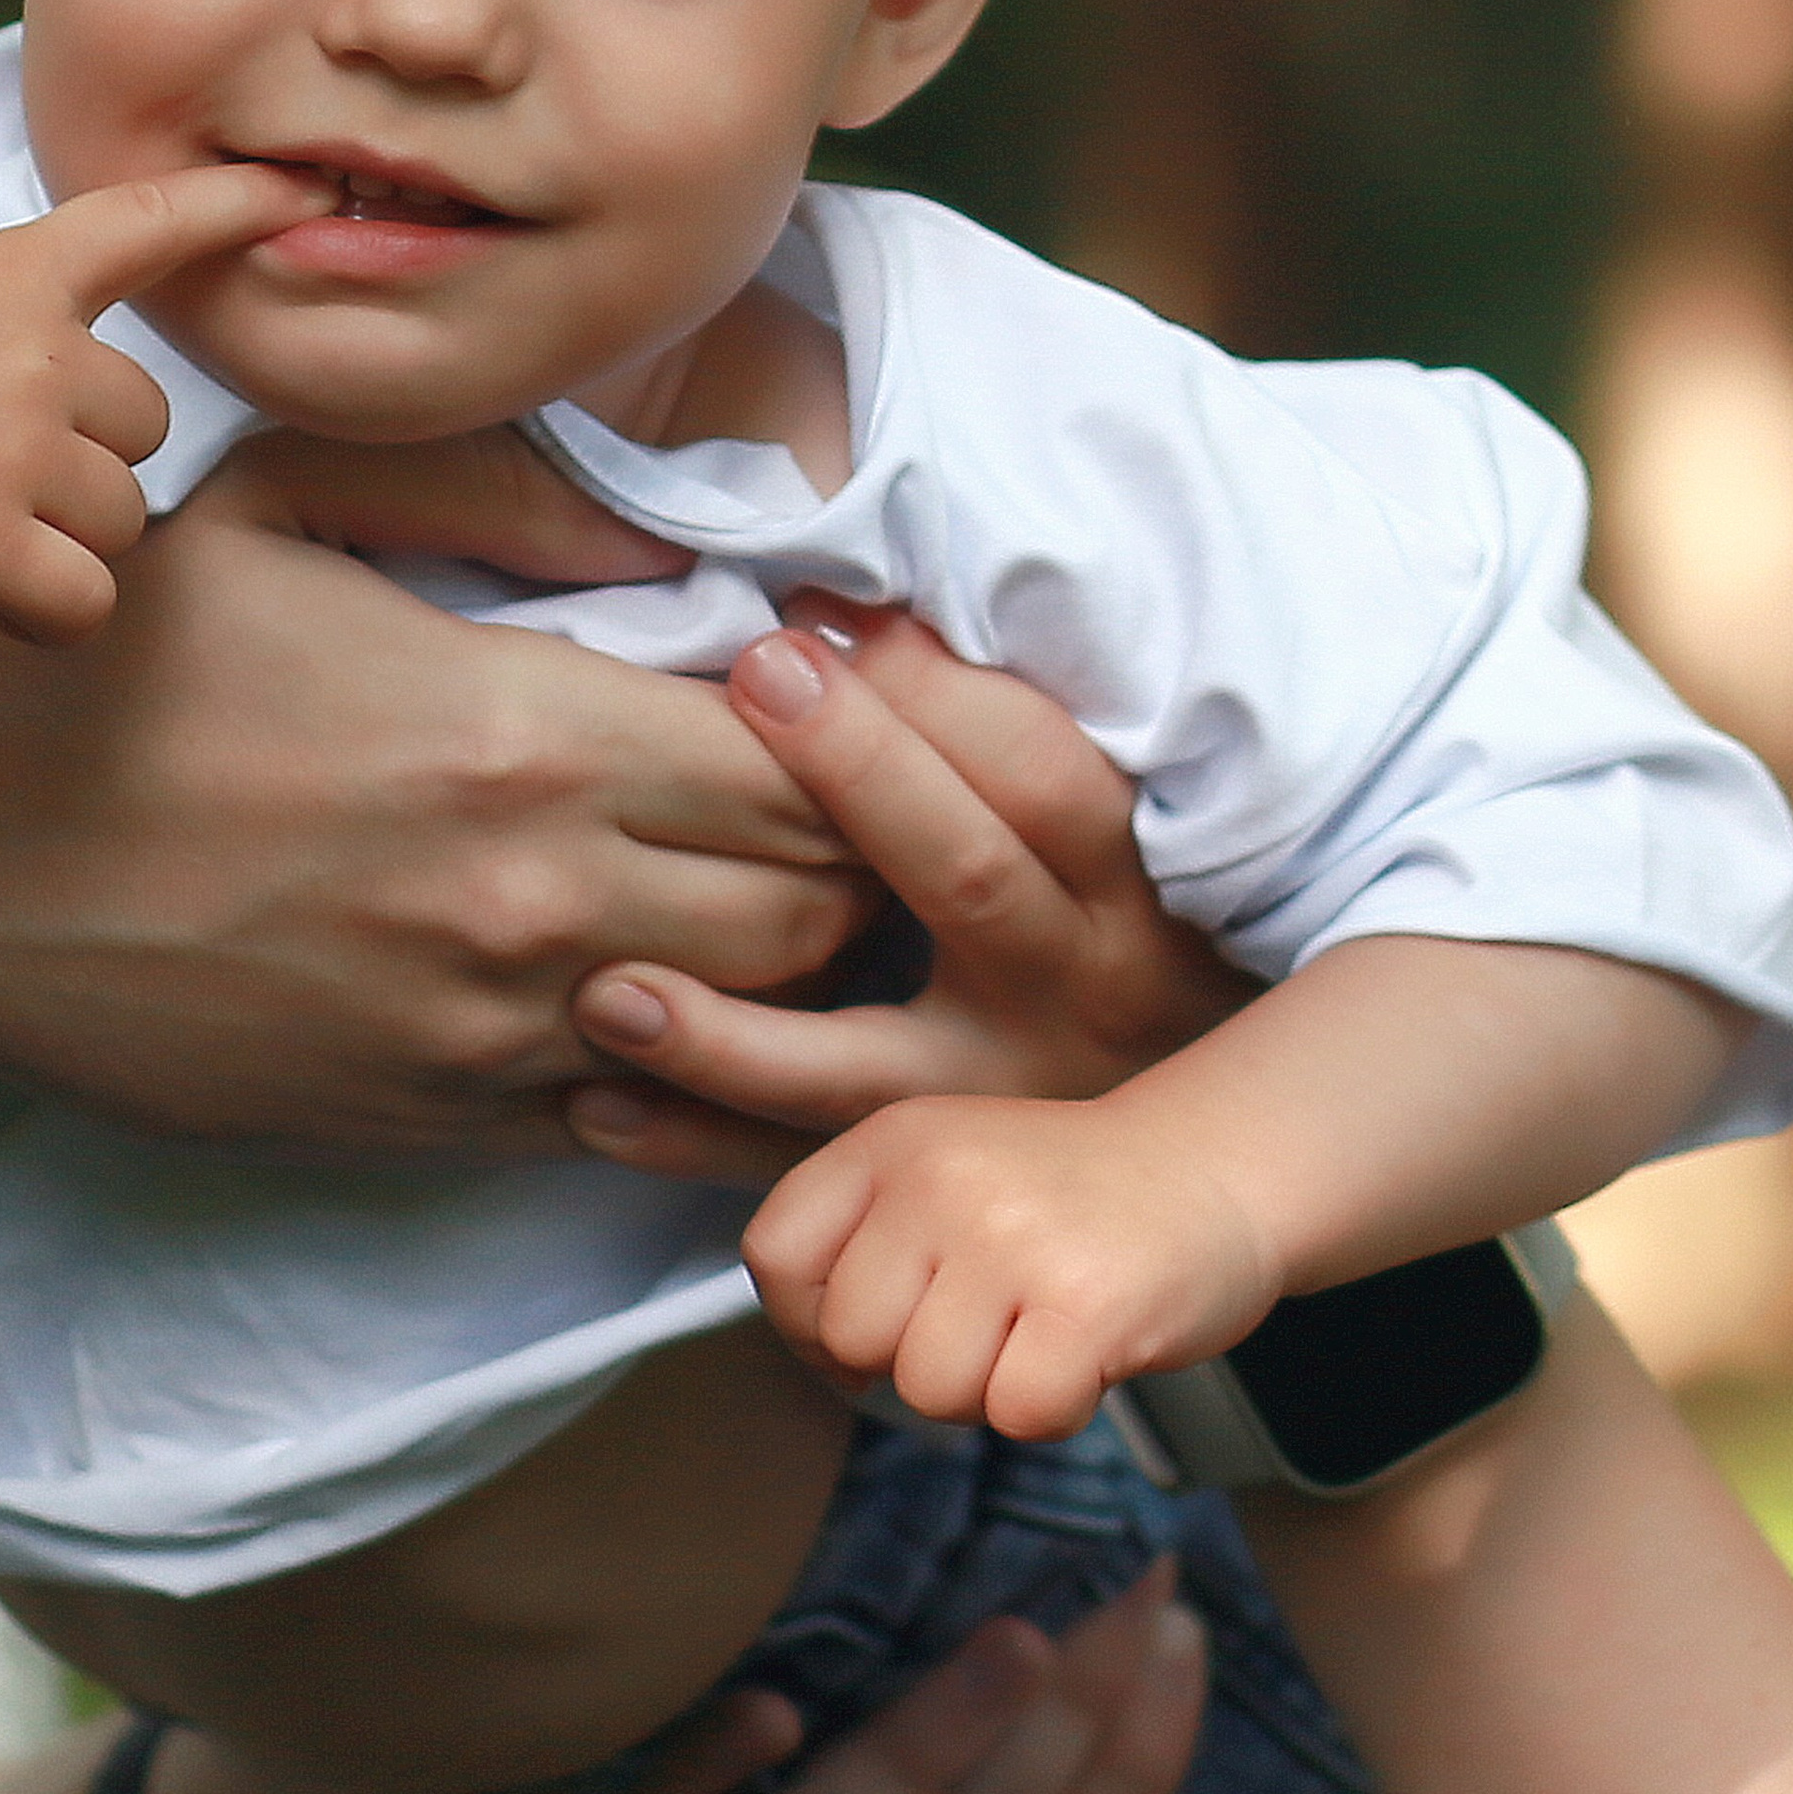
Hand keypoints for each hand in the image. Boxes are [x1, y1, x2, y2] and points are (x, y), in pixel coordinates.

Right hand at [0, 164, 326, 646]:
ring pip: (121, 517)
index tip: (304, 195)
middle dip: (88, 460)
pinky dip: (46, 612)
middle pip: (143, 426)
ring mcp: (15, 448)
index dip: (235, 208)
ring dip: (63, 538)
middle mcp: (35, 354)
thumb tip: (19, 296)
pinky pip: (83, 598)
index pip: (146, 226)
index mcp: (10, 272)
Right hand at [0, 431, 869, 1134]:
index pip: (812, 766)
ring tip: (764, 901)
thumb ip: (515, 497)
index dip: (857, 733)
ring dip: (782, 975)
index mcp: (522, 731)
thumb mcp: (295, 496)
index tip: (843, 698)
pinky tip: (650, 998)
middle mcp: (528, 905)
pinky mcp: (409, 1126)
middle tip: (834, 802)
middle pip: (819, 914)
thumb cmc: (110, 648)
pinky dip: (671, 1072)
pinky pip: (619, 1129)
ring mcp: (473, 1038)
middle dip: (854, 857)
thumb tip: (688, 541)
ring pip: (743, 1038)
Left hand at [569, 604, 1244, 1183]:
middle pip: (964, 876)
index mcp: (1120, 882)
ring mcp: (999, 1102)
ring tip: (610, 981)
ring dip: (730, 1027)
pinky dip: (694, 1146)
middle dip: (859, 771)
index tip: (821, 614)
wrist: (1201, 1151)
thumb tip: (845, 612)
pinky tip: (591, 1103)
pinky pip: (806, 1169)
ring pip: (865, 1066)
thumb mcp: (1101, 828)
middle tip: (753, 677)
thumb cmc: (1124, 927)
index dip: (930, 688)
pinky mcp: (933, 1180)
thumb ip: (987, 729)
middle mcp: (1070, 991)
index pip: (1036, 771)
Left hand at [745, 1092, 1280, 1435]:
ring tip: (1039, 1329)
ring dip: (986, 1391)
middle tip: (989, 1322)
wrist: (1214, 1169)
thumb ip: (866, 1240)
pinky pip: (1017, 1415)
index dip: (808, 1318)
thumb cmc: (1069, 1196)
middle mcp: (942, 1177)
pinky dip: (1053, 1411)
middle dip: (913, 1360)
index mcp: (893, 1141)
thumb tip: (823, 1359)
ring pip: (927, 1391)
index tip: (878, 1324)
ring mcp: (1013, 1237)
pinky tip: (1084, 1355)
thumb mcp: (945, 1171)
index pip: (775, 1254)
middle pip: (850, 1338)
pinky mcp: (1087, 1304)